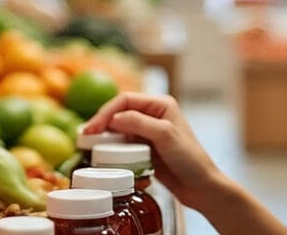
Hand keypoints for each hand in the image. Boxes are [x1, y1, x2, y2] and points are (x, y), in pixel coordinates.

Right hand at [83, 92, 222, 209]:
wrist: (201, 186)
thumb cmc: (190, 158)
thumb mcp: (164, 136)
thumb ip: (139, 123)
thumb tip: (113, 118)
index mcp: (160, 104)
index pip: (126, 100)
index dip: (106, 111)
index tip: (93, 127)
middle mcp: (154, 115)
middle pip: (120, 112)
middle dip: (101, 122)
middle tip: (84, 136)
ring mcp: (149, 132)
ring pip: (119, 129)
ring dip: (105, 136)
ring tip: (88, 145)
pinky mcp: (145, 149)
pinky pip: (123, 144)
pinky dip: (112, 147)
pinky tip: (103, 154)